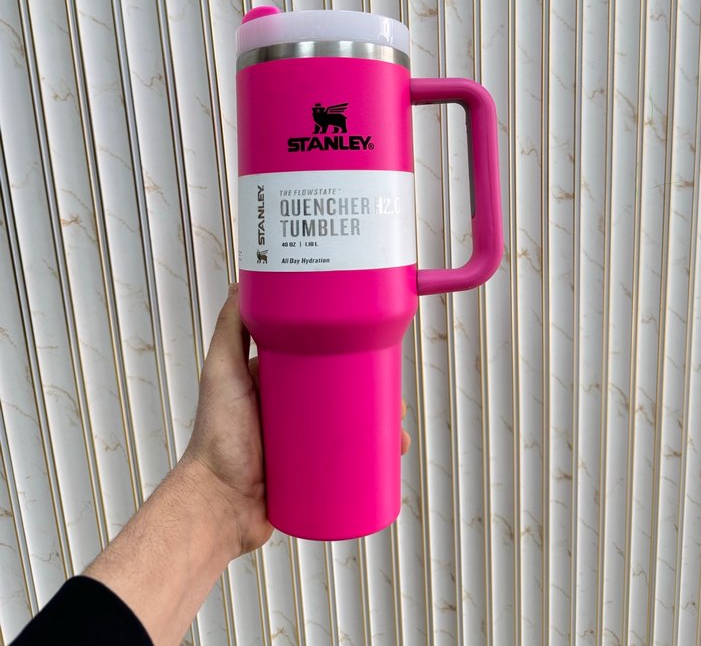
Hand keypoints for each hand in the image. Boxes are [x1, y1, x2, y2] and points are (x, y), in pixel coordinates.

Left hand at [182, 283, 411, 559]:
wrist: (218, 504)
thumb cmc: (215, 437)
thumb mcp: (222, 371)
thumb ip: (231, 328)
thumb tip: (245, 281)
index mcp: (277, 382)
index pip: (323, 359)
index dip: (353, 354)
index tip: (377, 350)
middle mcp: (292, 410)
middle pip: (344, 394)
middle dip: (376, 396)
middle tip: (398, 400)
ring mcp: (303, 444)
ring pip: (352, 430)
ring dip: (382, 430)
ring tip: (400, 433)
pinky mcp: (312, 476)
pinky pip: (348, 465)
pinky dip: (373, 463)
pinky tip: (392, 461)